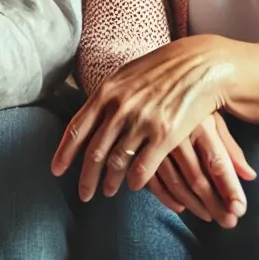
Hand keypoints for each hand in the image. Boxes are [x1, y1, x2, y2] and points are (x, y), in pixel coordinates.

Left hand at [51, 34, 258, 201]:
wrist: (201, 65)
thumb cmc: (163, 69)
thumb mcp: (128, 75)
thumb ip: (107, 95)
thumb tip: (89, 115)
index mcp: (106, 92)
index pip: (76, 129)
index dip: (64, 154)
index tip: (57, 172)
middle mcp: (120, 108)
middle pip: (94, 152)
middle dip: (86, 178)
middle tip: (84, 194)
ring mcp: (142, 122)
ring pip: (116, 163)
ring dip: (110, 182)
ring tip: (108, 191)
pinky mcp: (165, 135)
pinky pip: (142, 168)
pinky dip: (135, 181)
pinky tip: (134, 186)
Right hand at [147, 112, 255, 227]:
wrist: (152, 80)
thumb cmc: (191, 101)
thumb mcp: (213, 118)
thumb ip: (230, 148)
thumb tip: (250, 176)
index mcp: (200, 125)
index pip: (218, 163)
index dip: (230, 189)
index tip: (239, 210)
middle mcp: (179, 135)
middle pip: (198, 178)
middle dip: (215, 204)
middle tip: (229, 223)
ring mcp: (156, 144)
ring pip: (176, 183)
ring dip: (193, 205)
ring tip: (209, 217)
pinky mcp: (139, 150)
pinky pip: (153, 182)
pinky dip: (167, 198)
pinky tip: (181, 208)